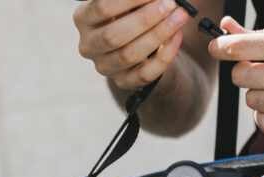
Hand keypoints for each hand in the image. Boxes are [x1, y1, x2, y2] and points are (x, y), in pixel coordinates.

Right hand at [74, 0, 189, 90]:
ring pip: (129, 55)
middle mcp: (89, 45)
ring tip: (179, 16)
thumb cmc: (128, 13)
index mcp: (84, 18)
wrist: (134, 41)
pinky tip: (176, 37)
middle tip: (169, 4)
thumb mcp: (126, 3)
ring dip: (158, 34)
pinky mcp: (123, 81)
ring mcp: (105, 67)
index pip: (101, 8)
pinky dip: (164, 56)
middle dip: (145, 19)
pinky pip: (145, 74)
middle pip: (113, 35)